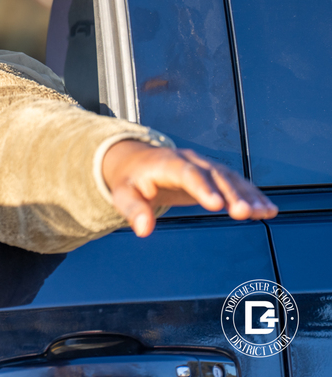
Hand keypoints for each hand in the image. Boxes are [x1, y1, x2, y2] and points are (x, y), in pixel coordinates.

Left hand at [102, 140, 277, 236]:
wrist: (138, 163)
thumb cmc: (131, 180)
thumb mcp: (124, 194)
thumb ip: (134, 211)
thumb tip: (143, 230)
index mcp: (167, 163)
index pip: (187, 173)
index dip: (202, 187)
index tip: (216, 204)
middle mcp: (190, 161)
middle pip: (214, 175)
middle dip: (231, 193)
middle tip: (245, 213)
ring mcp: (205, 166)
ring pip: (230, 178)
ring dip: (248, 195)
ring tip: (264, 213)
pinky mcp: (214, 175)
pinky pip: (236, 183)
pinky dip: (253, 195)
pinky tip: (267, 210)